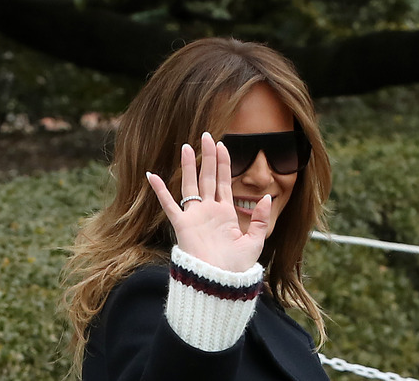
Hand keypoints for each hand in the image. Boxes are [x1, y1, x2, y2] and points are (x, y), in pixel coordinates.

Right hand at [146, 132, 269, 271]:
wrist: (220, 282)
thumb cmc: (236, 267)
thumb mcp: (255, 242)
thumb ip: (260, 219)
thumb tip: (266, 197)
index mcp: (225, 213)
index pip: (223, 182)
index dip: (223, 163)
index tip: (222, 145)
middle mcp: (208, 211)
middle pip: (207, 177)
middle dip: (208, 157)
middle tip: (206, 136)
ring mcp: (194, 216)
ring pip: (190, 185)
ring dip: (189, 166)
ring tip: (187, 147)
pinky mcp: (182, 225)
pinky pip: (169, 205)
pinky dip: (160, 191)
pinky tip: (152, 175)